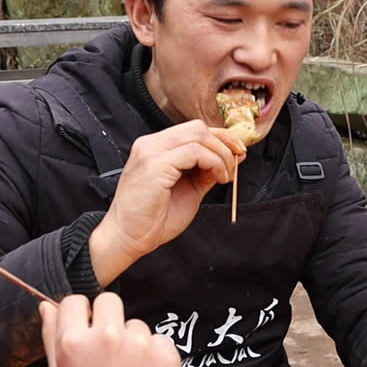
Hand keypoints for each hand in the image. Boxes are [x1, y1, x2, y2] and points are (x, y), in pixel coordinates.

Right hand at [40, 292, 182, 366]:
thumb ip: (51, 338)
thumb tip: (46, 305)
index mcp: (73, 342)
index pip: (75, 301)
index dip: (80, 315)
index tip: (84, 329)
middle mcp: (107, 335)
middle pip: (108, 301)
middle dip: (108, 318)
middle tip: (108, 348)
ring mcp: (139, 342)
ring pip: (135, 323)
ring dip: (132, 340)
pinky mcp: (165, 352)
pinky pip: (158, 339)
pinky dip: (154, 355)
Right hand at [90, 120, 244, 283]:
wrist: (127, 238)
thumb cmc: (153, 219)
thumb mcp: (189, 190)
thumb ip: (207, 172)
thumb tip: (233, 157)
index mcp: (156, 148)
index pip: (194, 130)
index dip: (221, 138)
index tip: (239, 153)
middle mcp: (150, 144)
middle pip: (198, 127)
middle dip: (224, 143)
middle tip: (235, 164)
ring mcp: (150, 152)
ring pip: (198, 135)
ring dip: (221, 155)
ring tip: (224, 176)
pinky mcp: (154, 164)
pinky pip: (194, 151)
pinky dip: (213, 162)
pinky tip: (216, 178)